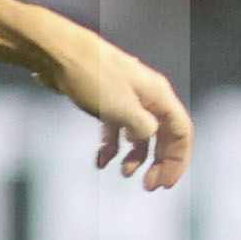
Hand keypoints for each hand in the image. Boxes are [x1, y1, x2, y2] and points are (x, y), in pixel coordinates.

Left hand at [29, 18, 193, 189]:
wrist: (58, 53)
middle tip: (149, 185)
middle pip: (164, 134)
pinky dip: (111, 146)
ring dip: (136, 157)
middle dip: (159, 162)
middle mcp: (147, 96)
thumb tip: (147, 138)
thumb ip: (144, 129)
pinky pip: (116, 129)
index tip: (165, 183)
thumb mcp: (124, 109)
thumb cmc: (93, 78)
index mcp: (158, 96)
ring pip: (140, 134)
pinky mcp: (106, 100)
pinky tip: (100, 161)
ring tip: (124, 174)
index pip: (181, 131)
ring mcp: (126, 98)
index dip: (178, 160)